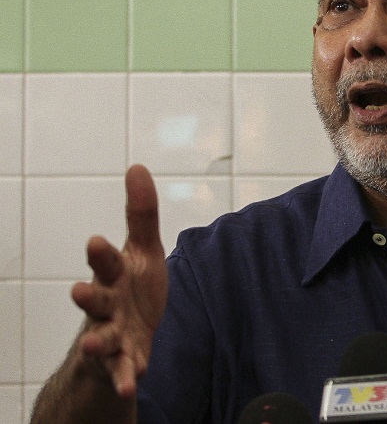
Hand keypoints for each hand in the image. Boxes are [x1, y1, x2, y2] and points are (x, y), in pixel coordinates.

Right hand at [70, 165, 167, 397]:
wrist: (130, 333)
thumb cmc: (133, 285)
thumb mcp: (144, 249)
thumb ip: (141, 213)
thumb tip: (138, 166)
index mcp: (114, 275)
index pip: (106, 262)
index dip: (102, 253)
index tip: (97, 241)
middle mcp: (107, 305)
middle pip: (96, 300)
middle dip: (88, 296)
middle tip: (79, 290)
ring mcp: (113, 334)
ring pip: (101, 337)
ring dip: (98, 341)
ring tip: (94, 343)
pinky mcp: (124, 359)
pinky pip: (123, 370)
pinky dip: (125, 376)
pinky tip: (131, 383)